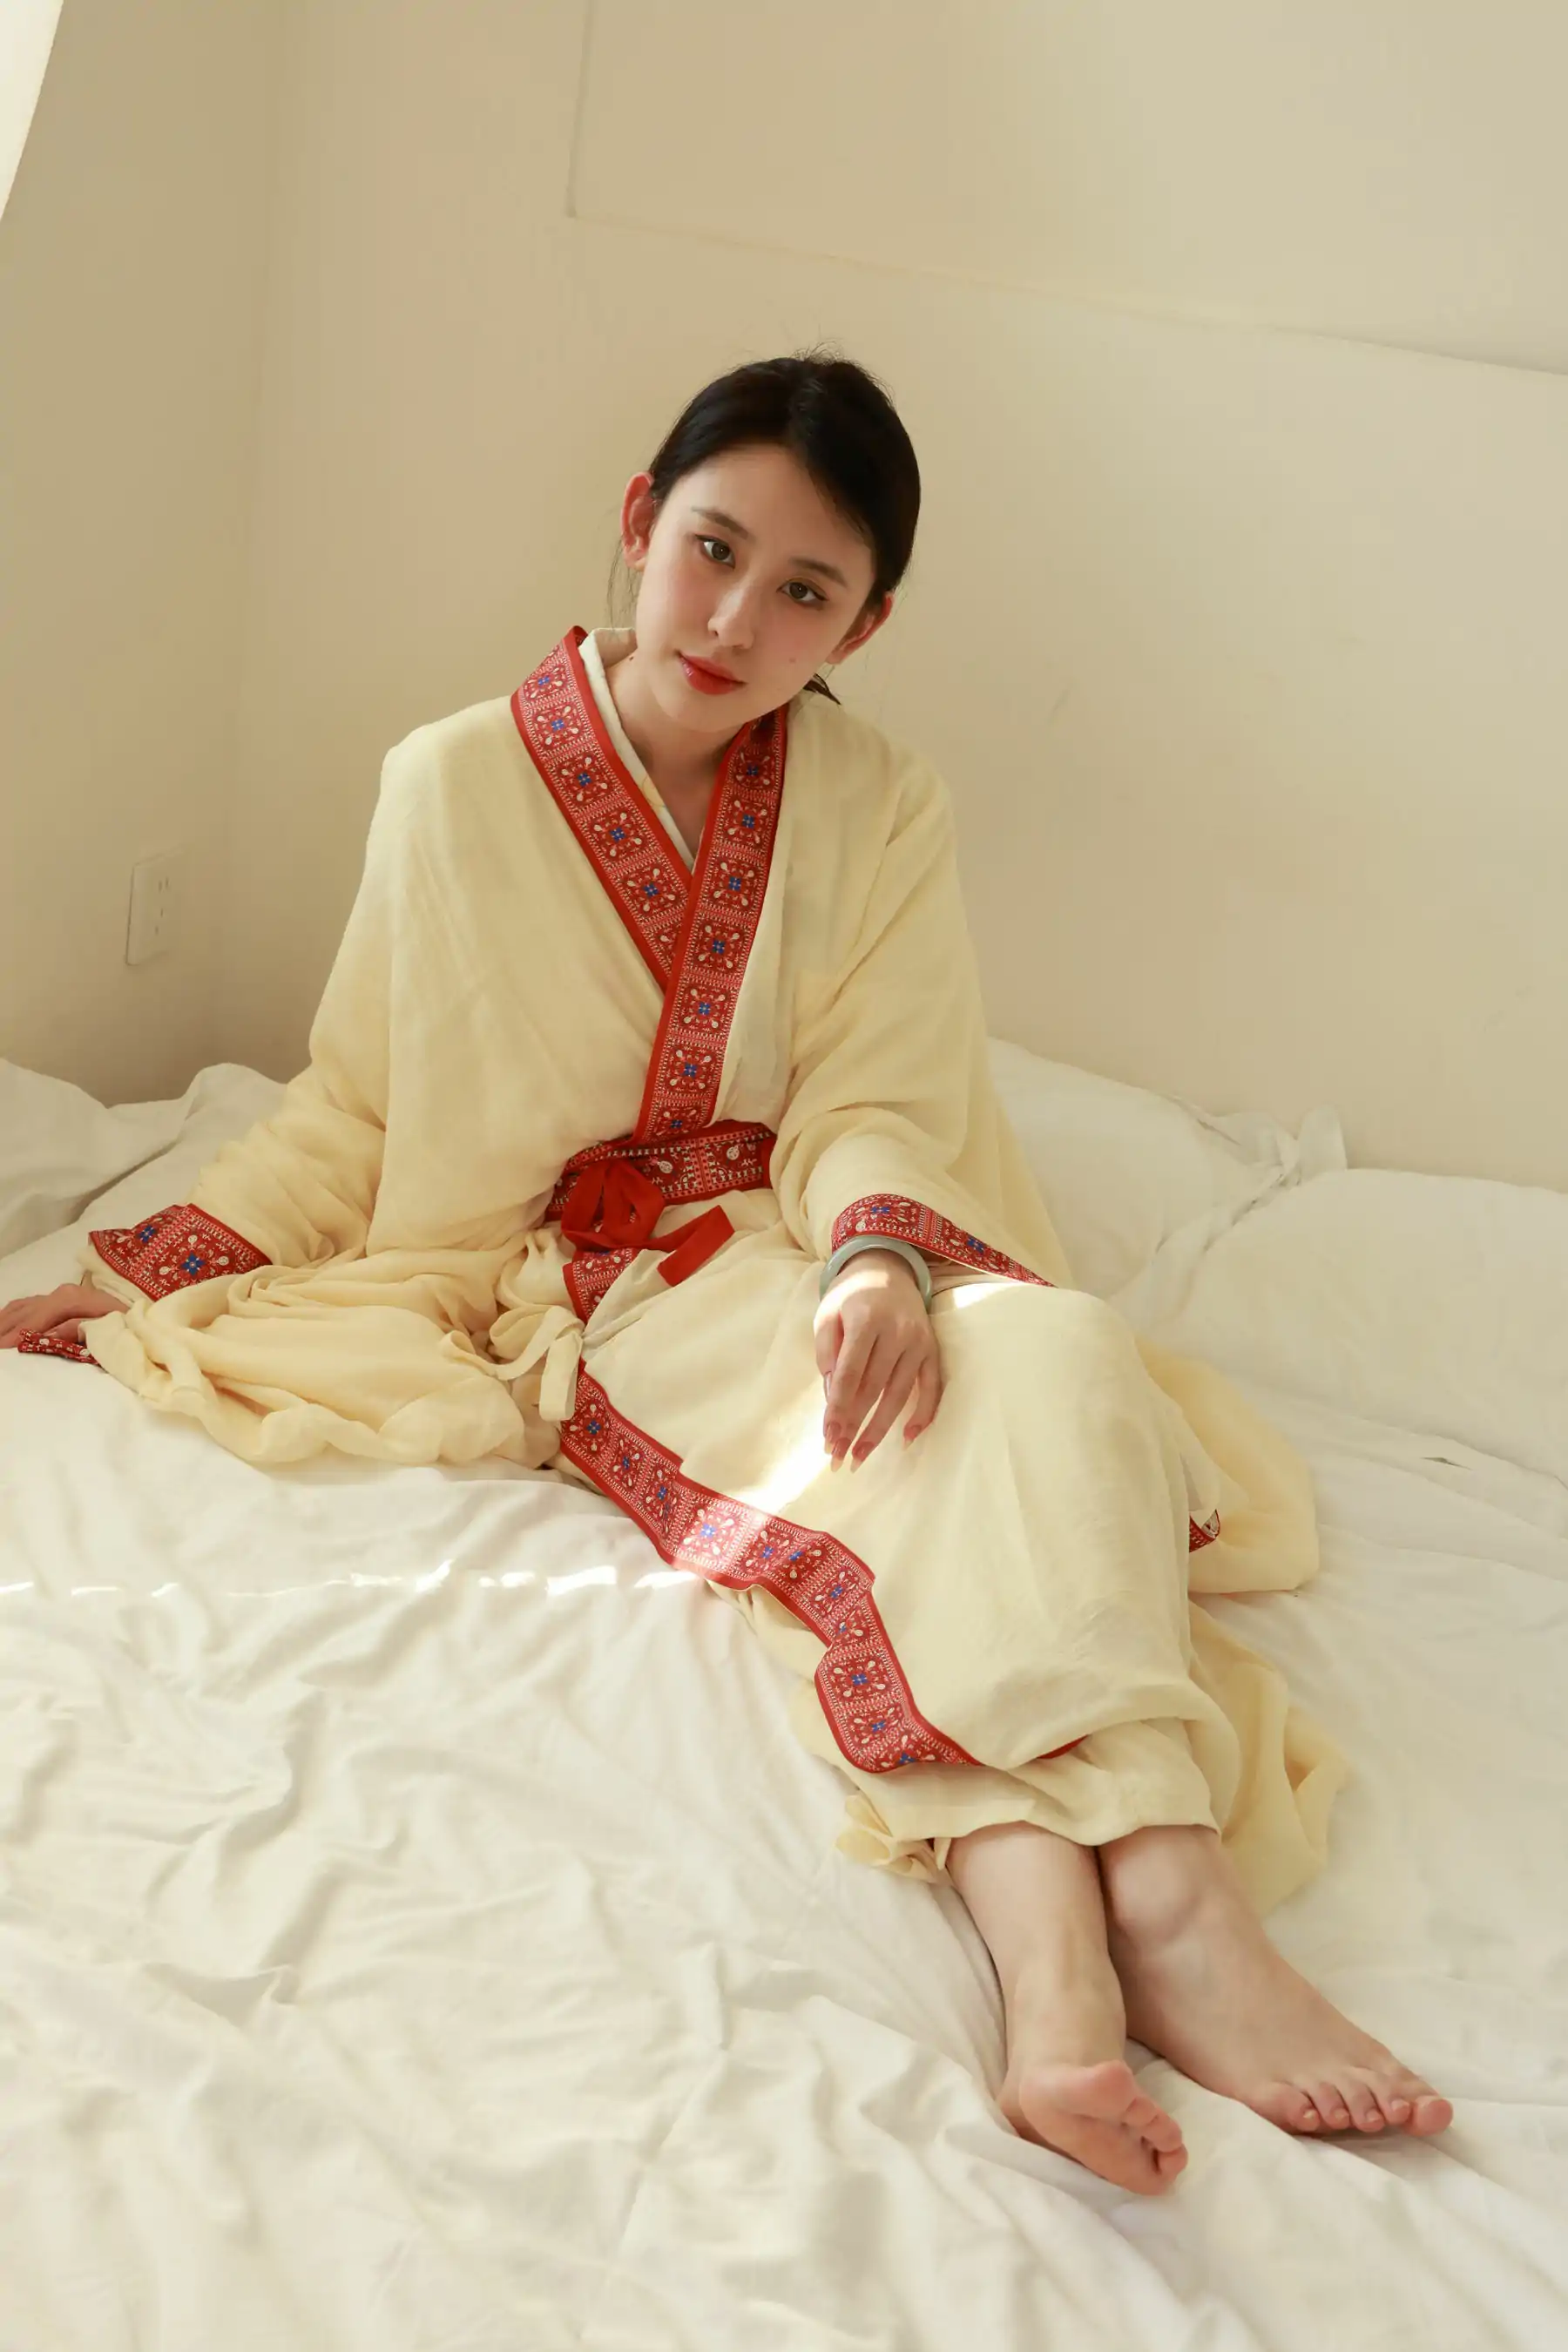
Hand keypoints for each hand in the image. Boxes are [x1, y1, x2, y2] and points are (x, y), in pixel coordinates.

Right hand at [0, 1281, 120, 1350]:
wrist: (143, 1313)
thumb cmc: (128, 1324)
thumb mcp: (108, 1328)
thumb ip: (77, 1330)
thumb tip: (47, 1336)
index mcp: (71, 1299)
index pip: (36, 1318)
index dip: (17, 1335)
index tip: (3, 1351)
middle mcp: (61, 1293)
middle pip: (23, 1313)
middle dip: (4, 1331)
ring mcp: (58, 1294)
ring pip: (20, 1308)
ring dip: (4, 1323)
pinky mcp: (57, 1299)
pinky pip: (24, 1305)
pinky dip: (9, 1316)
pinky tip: (1, 1325)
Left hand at [813, 1249, 941, 1468]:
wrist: (888, 1268)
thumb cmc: (850, 1295)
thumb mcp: (827, 1313)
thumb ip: (826, 1350)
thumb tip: (831, 1394)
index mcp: (866, 1319)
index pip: (850, 1373)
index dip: (838, 1407)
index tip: (827, 1436)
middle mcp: (897, 1331)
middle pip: (873, 1389)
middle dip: (854, 1426)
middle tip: (838, 1456)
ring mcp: (919, 1342)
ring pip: (900, 1394)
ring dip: (880, 1430)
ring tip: (860, 1455)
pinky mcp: (933, 1349)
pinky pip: (932, 1388)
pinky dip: (923, 1415)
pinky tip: (906, 1439)